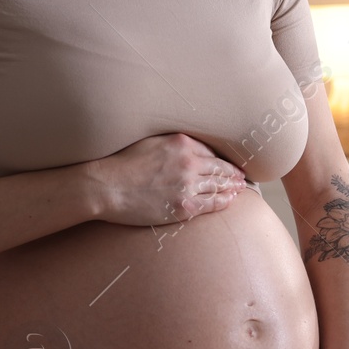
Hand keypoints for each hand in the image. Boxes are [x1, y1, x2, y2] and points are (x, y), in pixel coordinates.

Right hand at [90, 133, 247, 226]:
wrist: (106, 186)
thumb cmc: (122, 163)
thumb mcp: (150, 141)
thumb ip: (172, 143)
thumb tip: (186, 145)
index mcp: (181, 143)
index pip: (210, 152)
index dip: (222, 159)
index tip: (228, 163)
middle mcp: (189, 162)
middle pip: (219, 168)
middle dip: (232, 173)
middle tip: (242, 177)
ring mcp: (187, 186)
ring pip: (218, 186)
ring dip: (231, 187)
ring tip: (239, 188)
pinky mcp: (183, 207)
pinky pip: (211, 204)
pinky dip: (223, 201)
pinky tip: (230, 200)